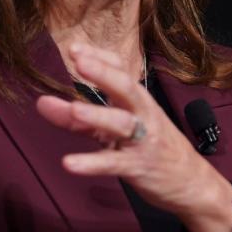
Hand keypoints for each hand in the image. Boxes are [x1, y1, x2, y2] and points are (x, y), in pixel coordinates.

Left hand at [36, 43, 231, 231]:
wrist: (191, 184)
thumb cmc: (149, 149)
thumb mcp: (112, 132)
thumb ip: (77, 119)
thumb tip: (41, 103)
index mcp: (137, 101)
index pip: (121, 70)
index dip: (99, 58)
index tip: (74, 48)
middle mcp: (142, 114)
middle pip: (126, 88)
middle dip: (103, 74)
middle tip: (79, 61)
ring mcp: (142, 140)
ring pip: (121, 123)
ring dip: (98, 115)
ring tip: (74, 110)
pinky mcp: (139, 167)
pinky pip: (114, 163)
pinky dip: (92, 163)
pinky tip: (69, 163)